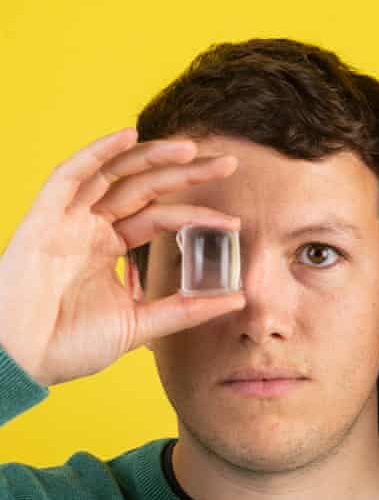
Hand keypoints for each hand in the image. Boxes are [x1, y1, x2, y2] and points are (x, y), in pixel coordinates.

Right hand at [0, 129, 244, 386]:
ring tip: (191, 149)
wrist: (20, 363)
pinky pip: (70, 176)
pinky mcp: (43, 220)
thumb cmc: (69, 345)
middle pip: (144, 187)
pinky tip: (127, 136)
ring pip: (113, 174)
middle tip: (227, 164)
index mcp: (110, 247)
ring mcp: (67, 220)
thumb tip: (237, 299)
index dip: (196, 214)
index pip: (161, 216)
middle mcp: (90, 227)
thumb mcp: (140, 324)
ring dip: (150, 157)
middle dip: (185, 173)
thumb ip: (185, 309)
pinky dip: (97, 153)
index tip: (233, 221)